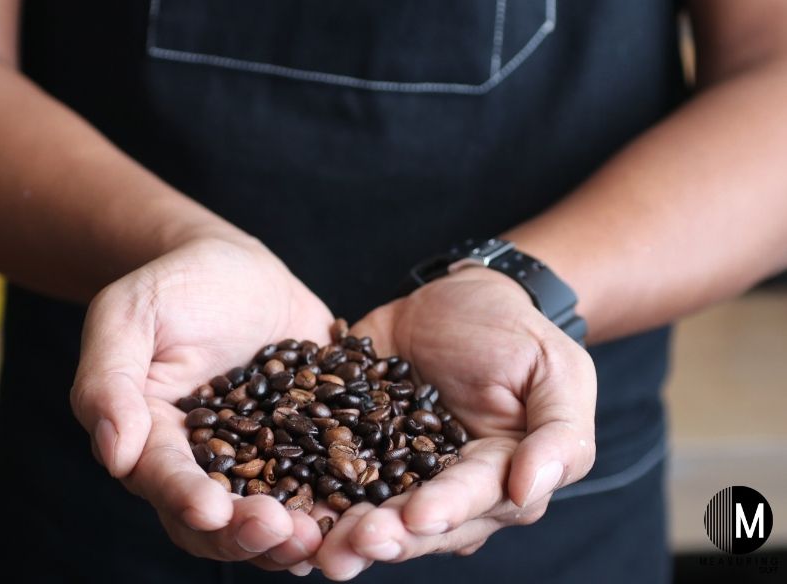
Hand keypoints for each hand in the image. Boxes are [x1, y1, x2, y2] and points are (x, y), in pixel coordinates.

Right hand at [70, 235, 332, 571]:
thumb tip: (113, 455)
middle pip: (222, 518)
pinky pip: (324, 474)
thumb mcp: (127, 317)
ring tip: (323, 534)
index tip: (212, 511)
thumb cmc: (171, 287)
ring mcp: (263, 456)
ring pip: (273, 512)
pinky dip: (339, 496)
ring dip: (296, 532)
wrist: (234, 266)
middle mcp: (208, 463)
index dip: (186, 499)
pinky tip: (363, 505)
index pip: (165, 480)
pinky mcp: (308, 439)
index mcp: (155, 441)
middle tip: (282, 532)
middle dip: (248, 533)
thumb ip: (110, 381)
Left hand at [315, 268, 596, 579]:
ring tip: (312, 547)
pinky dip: (306, 487)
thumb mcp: (557, 372)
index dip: (444, 511)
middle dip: (384, 535)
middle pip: (414, 521)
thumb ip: (559, 435)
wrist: (460, 296)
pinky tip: (284, 504)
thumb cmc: (518, 334)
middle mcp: (443, 485)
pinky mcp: (353, 441)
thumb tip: (530, 490)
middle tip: (350, 546)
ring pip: (367, 506)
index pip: (472, 499)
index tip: (416, 517)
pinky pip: (327, 467)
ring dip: (340, 529)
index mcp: (498, 477)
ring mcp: (393, 466)